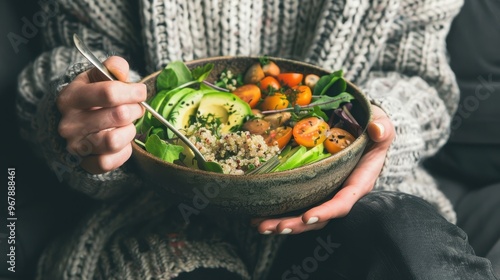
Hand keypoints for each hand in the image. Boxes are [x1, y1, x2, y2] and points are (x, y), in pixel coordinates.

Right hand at [57, 56, 146, 173]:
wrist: (72, 124)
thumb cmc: (90, 98)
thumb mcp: (96, 78)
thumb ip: (112, 68)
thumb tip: (122, 70)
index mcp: (71, 98)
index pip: (109, 93)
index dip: (133, 91)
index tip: (141, 91)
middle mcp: (70, 123)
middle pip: (118, 116)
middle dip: (134, 110)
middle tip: (135, 108)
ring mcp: (76, 145)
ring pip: (114, 141)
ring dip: (129, 132)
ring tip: (127, 125)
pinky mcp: (85, 163)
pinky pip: (110, 162)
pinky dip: (123, 152)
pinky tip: (122, 142)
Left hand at [253, 105, 394, 233]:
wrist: (363, 128)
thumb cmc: (373, 129)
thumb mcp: (382, 125)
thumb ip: (382, 129)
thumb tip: (377, 130)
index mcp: (359, 182)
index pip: (343, 202)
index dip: (326, 212)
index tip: (307, 216)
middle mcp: (341, 192)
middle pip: (319, 217)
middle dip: (295, 224)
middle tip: (273, 227)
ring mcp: (325, 192)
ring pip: (304, 214)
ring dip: (281, 222)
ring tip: (260, 225)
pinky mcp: (312, 188)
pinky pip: (296, 204)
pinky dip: (278, 211)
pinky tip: (258, 214)